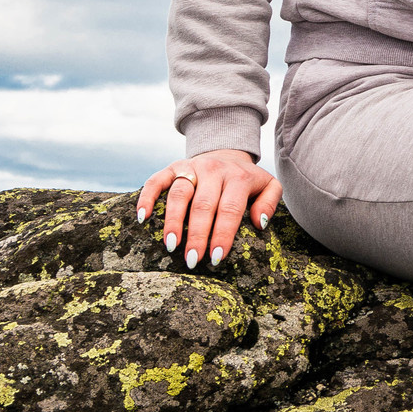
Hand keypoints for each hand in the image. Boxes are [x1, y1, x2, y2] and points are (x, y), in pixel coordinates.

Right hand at [135, 149, 282, 268]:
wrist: (227, 151)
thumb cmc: (247, 180)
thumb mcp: (269, 186)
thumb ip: (270, 203)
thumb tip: (259, 223)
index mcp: (238, 177)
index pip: (230, 209)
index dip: (223, 234)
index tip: (216, 257)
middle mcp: (214, 170)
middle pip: (203, 205)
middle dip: (198, 235)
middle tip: (192, 260)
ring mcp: (191, 167)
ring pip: (179, 194)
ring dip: (173, 221)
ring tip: (171, 245)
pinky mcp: (172, 166)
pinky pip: (156, 180)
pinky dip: (147, 197)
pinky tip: (143, 218)